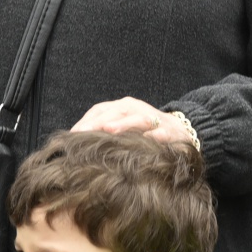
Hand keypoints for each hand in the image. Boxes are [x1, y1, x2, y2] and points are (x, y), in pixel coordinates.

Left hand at [70, 97, 196, 147]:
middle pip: (115, 112)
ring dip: (123, 123)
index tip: (71, 136)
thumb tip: (75, 144)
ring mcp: (153, 118)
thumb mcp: (122, 129)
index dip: (85, 122)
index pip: (99, 110)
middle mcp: (136, 109)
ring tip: (109, 130)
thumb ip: (102, 133)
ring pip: (137, 118)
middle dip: (98, 122)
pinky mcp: (169, 130)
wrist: (181, 130)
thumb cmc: (144, 132)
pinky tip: (146, 139)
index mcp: (122, 107)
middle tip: (83, 133)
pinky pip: (161, 132)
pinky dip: (154, 134)